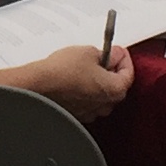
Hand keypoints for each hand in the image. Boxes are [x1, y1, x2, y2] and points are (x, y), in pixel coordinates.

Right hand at [0, 40, 134, 121]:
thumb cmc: (62, 72)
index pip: (128, 72)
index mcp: (115, 90)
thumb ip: (108, 54)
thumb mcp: (89, 52)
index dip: (123, 57)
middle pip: (116, 84)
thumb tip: (114, 54)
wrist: (37, 87)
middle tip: (103, 56)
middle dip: (111, 69)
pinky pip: (87, 100)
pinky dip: (85, 90)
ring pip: (101, 94)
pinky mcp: (77, 114)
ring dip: (97, 80)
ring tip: (85, 66)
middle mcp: (105, 105)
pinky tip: (74, 78)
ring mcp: (90, 112)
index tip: (117, 50)